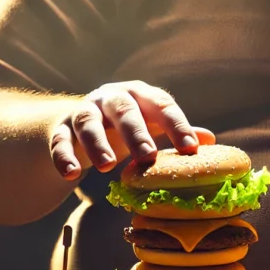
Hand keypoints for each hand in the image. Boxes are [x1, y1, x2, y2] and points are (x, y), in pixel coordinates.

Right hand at [50, 80, 215, 179]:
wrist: (79, 122)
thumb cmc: (126, 126)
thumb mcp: (151, 125)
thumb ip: (174, 132)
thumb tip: (210, 141)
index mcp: (139, 95)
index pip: (161, 105)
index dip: (177, 125)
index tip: (191, 148)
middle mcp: (110, 97)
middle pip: (123, 109)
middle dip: (135, 132)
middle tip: (147, 155)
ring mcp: (84, 111)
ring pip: (87, 121)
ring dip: (96, 143)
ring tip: (106, 167)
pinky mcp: (60, 129)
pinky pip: (60, 141)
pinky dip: (63, 156)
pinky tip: (71, 174)